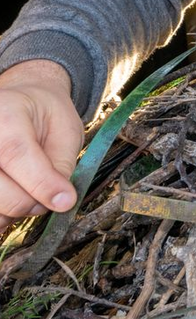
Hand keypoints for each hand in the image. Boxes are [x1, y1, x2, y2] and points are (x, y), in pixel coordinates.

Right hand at [0, 61, 83, 228]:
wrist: (17, 106)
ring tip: (29, 189)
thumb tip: (62, 201)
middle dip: (32, 202)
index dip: (43, 184)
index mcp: (5, 114)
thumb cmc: (44, 116)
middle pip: (0, 190)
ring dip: (15, 210)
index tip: (65, 201)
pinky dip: (2, 213)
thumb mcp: (66, 129)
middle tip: (50, 193)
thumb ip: (62, 163)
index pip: (16, 153)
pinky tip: (12, 196)